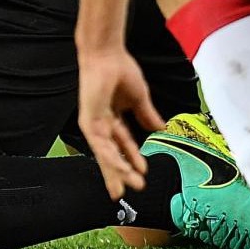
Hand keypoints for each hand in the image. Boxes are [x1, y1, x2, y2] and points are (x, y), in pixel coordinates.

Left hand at [78, 48, 166, 199]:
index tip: (142, 175)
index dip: (132, 160)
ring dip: (117, 170)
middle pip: (109, 155)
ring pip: (105, 153)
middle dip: (117, 174)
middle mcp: (101, 123)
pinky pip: (100, 144)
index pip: (123, 145)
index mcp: (112, 118)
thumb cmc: (120, 70)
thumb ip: (148, 115)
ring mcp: (93, 123)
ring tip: (128, 186)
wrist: (107, 55)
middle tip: (123, 193)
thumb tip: (161, 128)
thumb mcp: (140, 98)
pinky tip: (117, 169)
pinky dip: (109, 156)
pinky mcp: (88, 119)